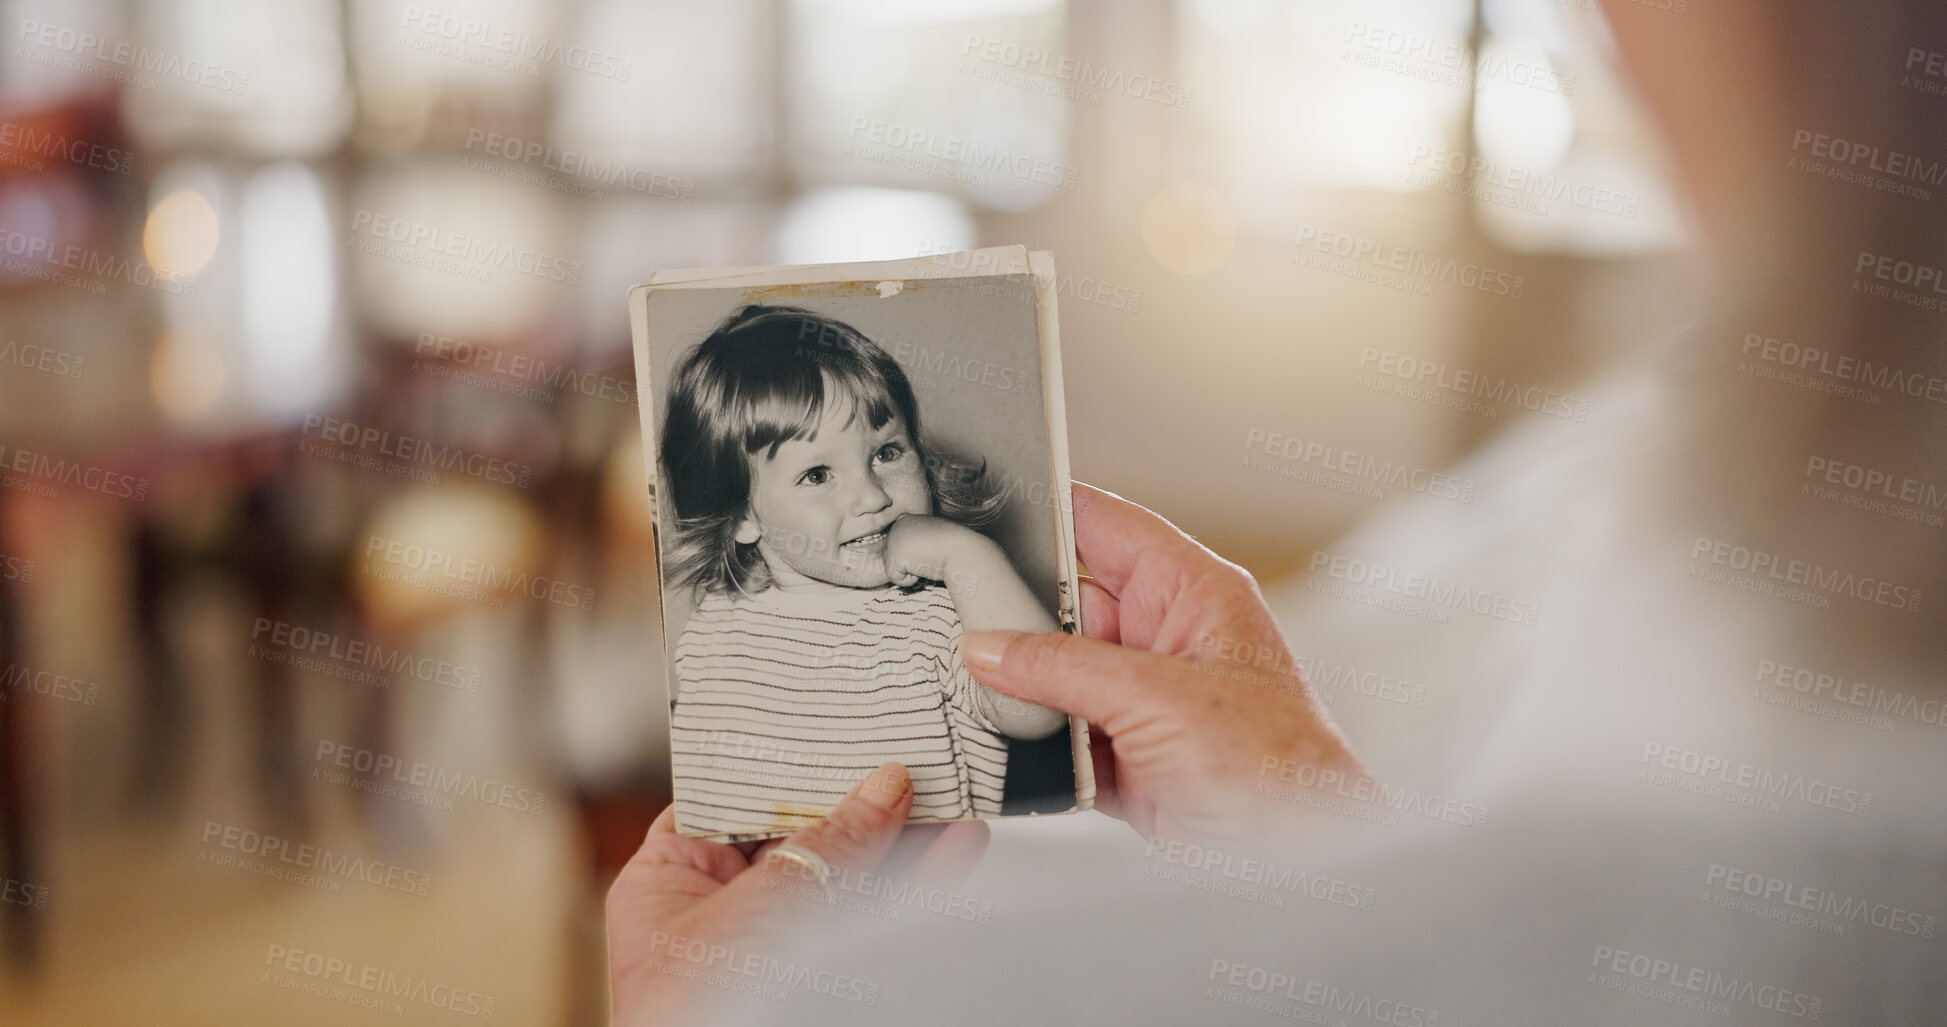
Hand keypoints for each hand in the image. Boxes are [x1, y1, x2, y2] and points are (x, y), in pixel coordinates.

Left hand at [607, 762, 989, 1024]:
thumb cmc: (700, 1013)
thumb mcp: (761, 909)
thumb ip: (827, 847)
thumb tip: (883, 788)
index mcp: (668, 879)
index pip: (733, 793)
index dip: (790, 759)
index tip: (845, 722)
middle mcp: (721, 907)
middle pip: (801, 830)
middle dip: (863, 797)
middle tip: (916, 756)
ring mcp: (776, 943)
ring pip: (849, 877)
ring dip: (905, 839)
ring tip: (959, 800)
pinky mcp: (821, 974)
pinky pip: (871, 919)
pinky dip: (915, 887)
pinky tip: (957, 852)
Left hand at [883, 513, 978, 588]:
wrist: (962, 550)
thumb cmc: (953, 549)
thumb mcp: (931, 539)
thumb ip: (915, 544)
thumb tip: (903, 561)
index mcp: (906, 521)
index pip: (901, 550)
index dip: (918, 557)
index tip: (933, 550)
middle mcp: (896, 527)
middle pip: (893, 559)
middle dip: (912, 565)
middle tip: (930, 557)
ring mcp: (893, 540)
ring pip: (894, 569)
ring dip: (912, 572)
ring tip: (928, 561)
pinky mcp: (895, 555)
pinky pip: (897, 579)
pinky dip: (911, 580)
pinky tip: (924, 567)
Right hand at [957, 484, 1365, 841]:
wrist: (1300, 854)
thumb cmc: (1276, 766)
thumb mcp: (1155, 697)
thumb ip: (1062, 668)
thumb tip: (989, 648)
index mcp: (1190, 590)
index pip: (1104, 523)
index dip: (1046, 510)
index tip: (981, 510)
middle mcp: (1166, 637)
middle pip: (1066, 605)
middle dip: (1015, 619)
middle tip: (959, 625)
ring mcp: (1146, 698)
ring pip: (1056, 675)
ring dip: (1022, 691)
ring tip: (980, 692)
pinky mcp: (1131, 757)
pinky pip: (1062, 737)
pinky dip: (1035, 746)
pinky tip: (1010, 747)